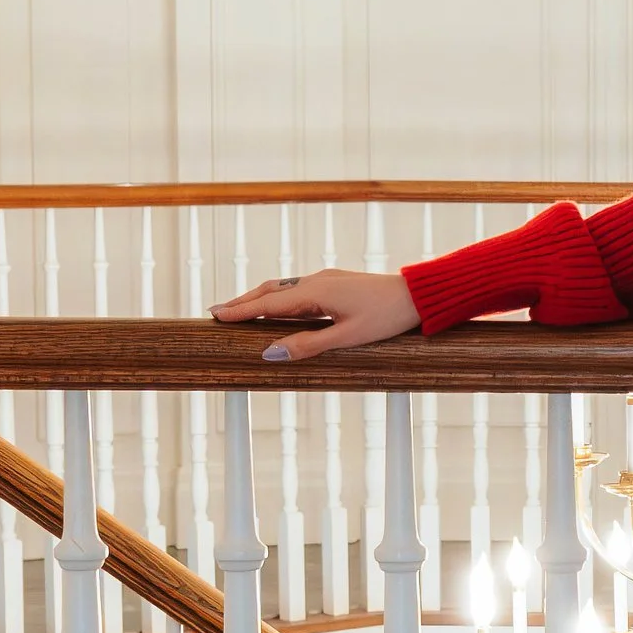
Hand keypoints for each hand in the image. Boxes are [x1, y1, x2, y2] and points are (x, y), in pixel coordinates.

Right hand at [212, 265, 419, 361]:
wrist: (417, 296)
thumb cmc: (386, 318)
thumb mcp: (347, 337)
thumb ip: (307, 345)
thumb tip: (270, 353)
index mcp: (314, 292)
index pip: (267, 304)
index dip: (240, 312)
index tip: (215, 316)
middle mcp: (315, 281)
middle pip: (269, 292)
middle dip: (242, 303)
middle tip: (216, 312)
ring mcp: (325, 280)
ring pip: (283, 289)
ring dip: (259, 299)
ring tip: (239, 310)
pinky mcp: (335, 283)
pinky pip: (297, 290)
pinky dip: (279, 299)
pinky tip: (277, 307)